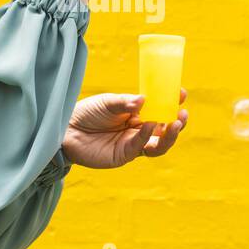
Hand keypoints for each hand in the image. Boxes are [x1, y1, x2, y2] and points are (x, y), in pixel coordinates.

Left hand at [61, 88, 187, 168]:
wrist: (66, 129)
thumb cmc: (88, 113)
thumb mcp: (108, 102)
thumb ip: (126, 102)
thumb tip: (145, 100)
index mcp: (139, 115)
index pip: (161, 110)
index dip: (173, 103)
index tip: (181, 92)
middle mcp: (139, 130)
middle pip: (165, 130)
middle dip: (177, 122)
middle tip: (182, 113)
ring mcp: (132, 144)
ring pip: (159, 145)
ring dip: (170, 135)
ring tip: (175, 122)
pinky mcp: (123, 156)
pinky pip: (140, 147)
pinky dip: (147, 136)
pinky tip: (150, 125)